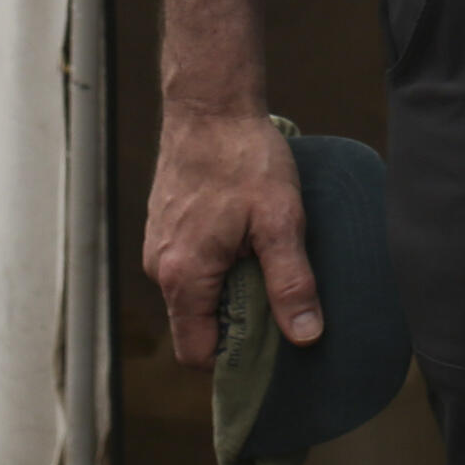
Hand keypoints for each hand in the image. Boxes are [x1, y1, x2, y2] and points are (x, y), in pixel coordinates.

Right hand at [139, 101, 316, 365]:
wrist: (210, 104)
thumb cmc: (244, 157)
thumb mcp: (280, 221)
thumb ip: (291, 282)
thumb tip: (305, 337)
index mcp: (182, 276)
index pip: (196, 353)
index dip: (233, 359)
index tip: (271, 346)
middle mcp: (160, 267)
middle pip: (196, 325)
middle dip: (236, 322)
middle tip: (279, 299)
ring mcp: (159, 245)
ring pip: (195, 294)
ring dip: (229, 289)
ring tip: (266, 260)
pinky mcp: (166, 225)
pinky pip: (191, 266)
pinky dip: (218, 264)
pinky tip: (247, 237)